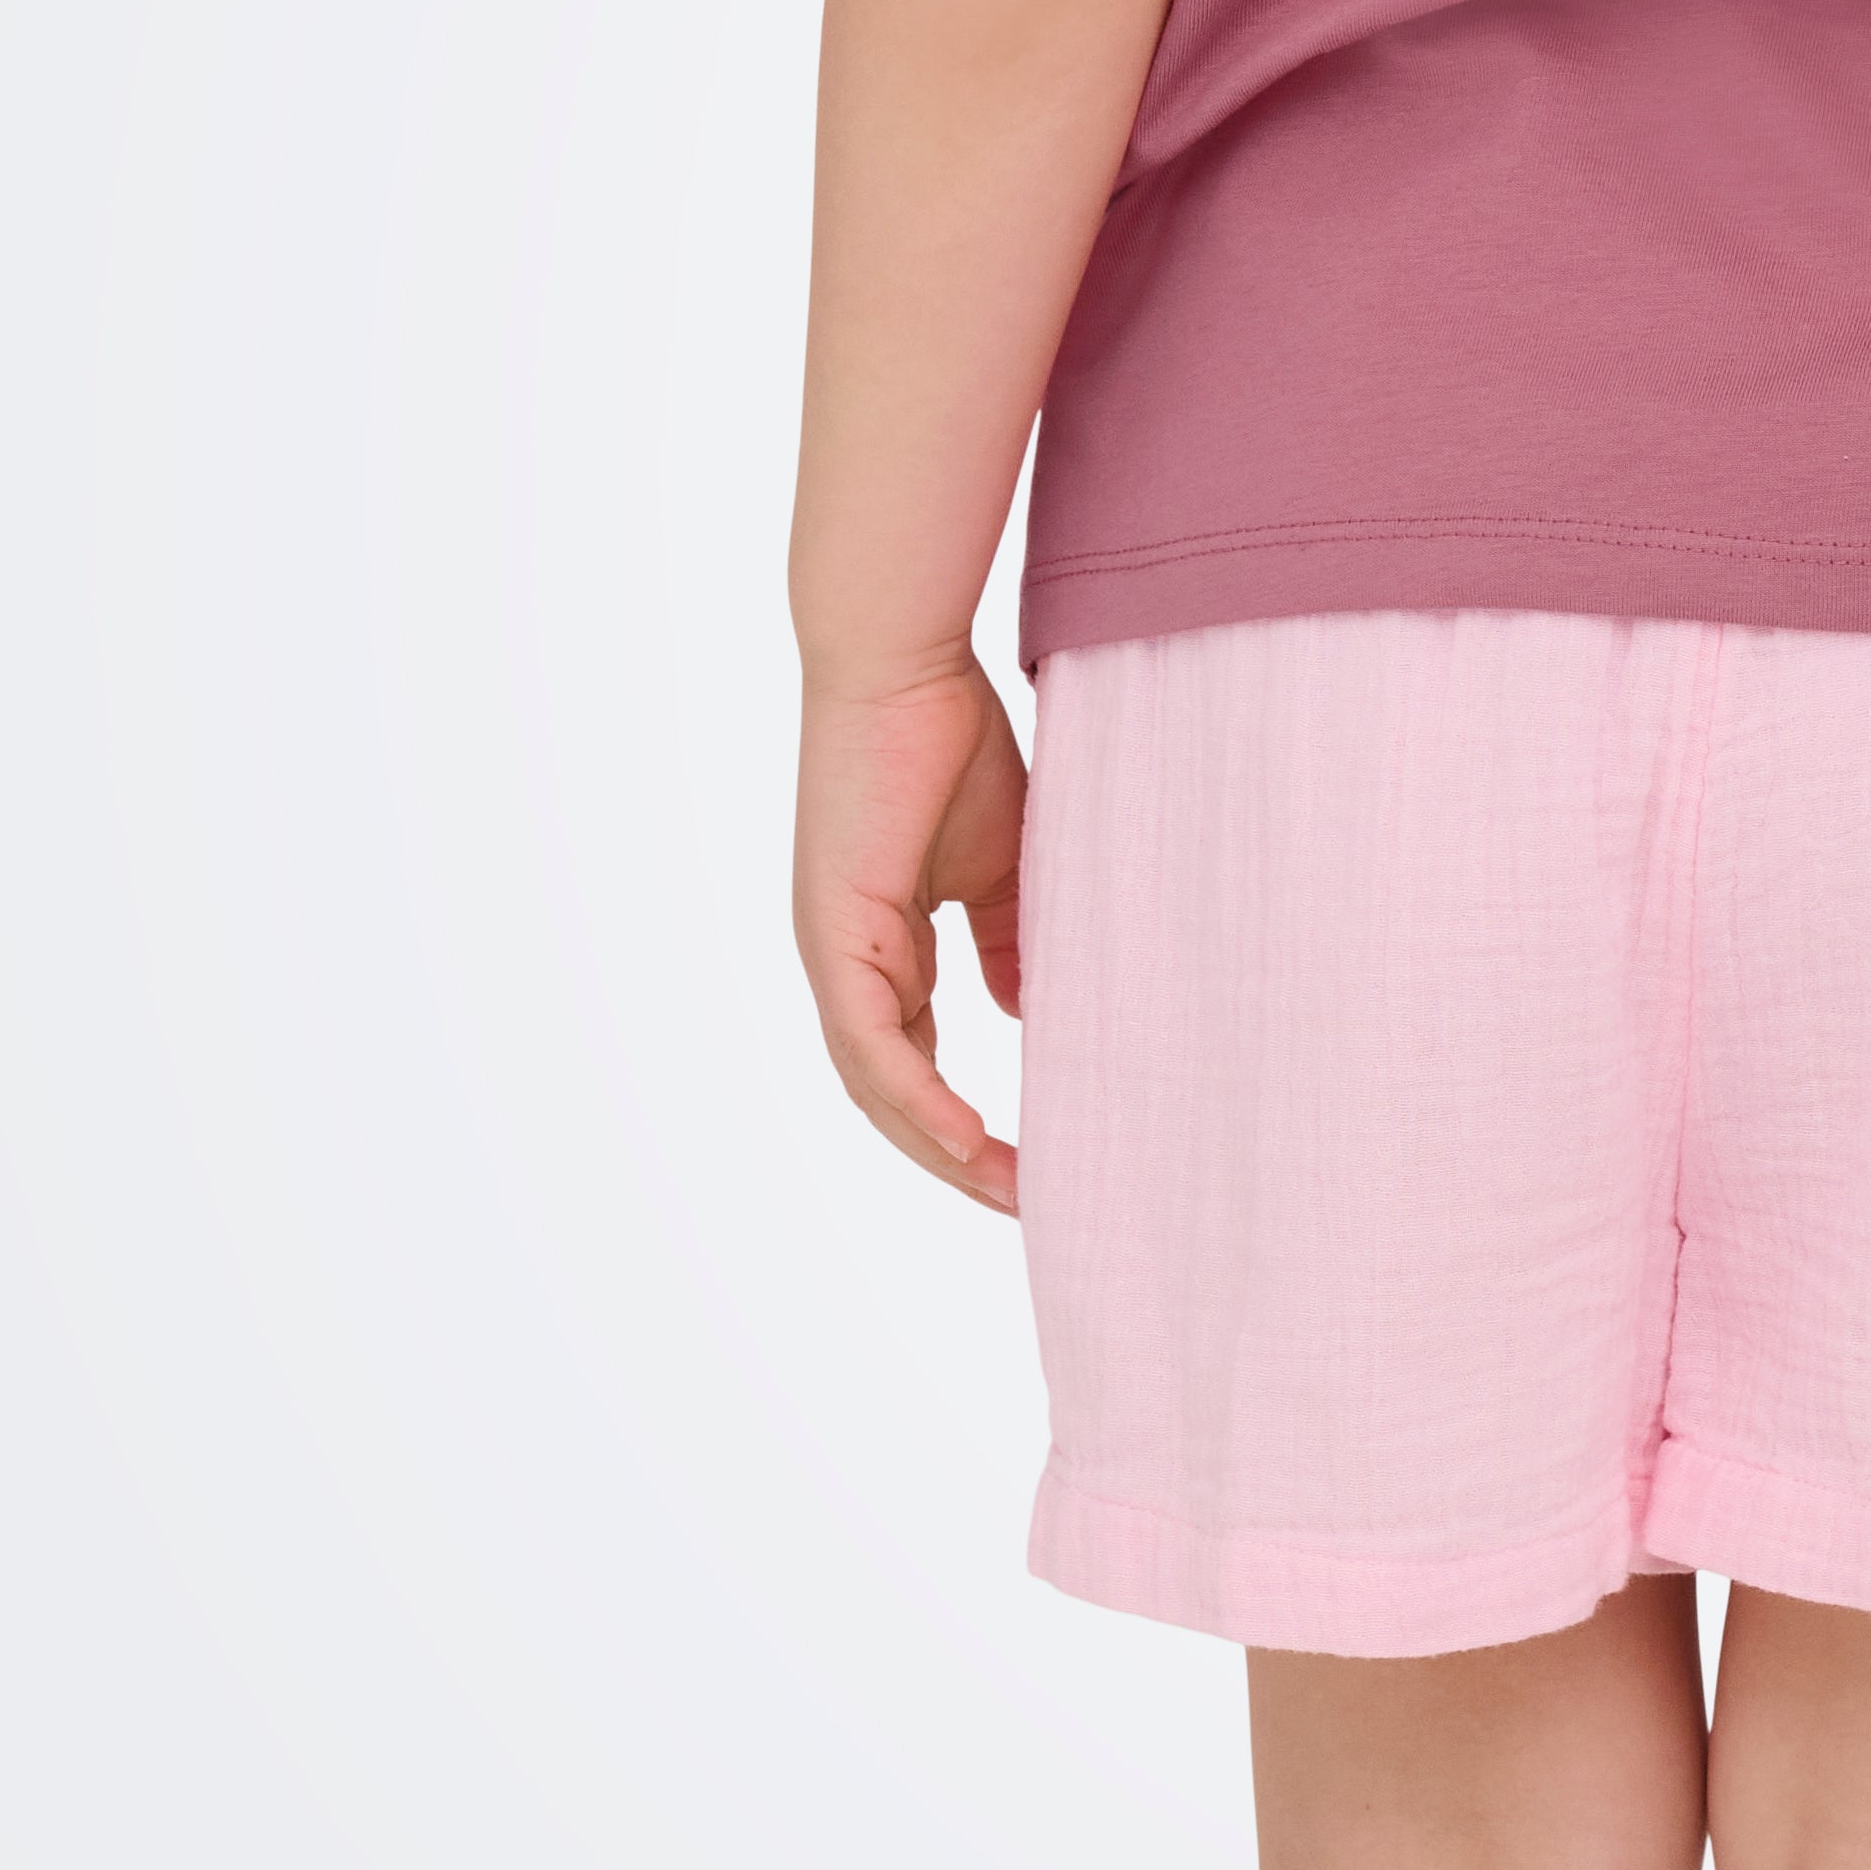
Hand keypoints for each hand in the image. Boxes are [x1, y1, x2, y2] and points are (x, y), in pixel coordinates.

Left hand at [793, 650, 1031, 1207]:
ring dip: (942, 1148)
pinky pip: (872, 1043)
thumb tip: (1026, 1013)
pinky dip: (918, 1099)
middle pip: (890, 1095)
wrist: (905, 667)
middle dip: (958, 1158)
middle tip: (1031, 1202)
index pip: (914, 1062)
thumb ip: (1010, 942)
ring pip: (877, 1085)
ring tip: (1011, 1189)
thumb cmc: (949, 745)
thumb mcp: (1002, 866)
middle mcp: (845, 961)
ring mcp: (833, 951)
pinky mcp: (837, 933)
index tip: (1036, 1161)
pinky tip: (967, 1139)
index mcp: (879, 948)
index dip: (966, 1121)